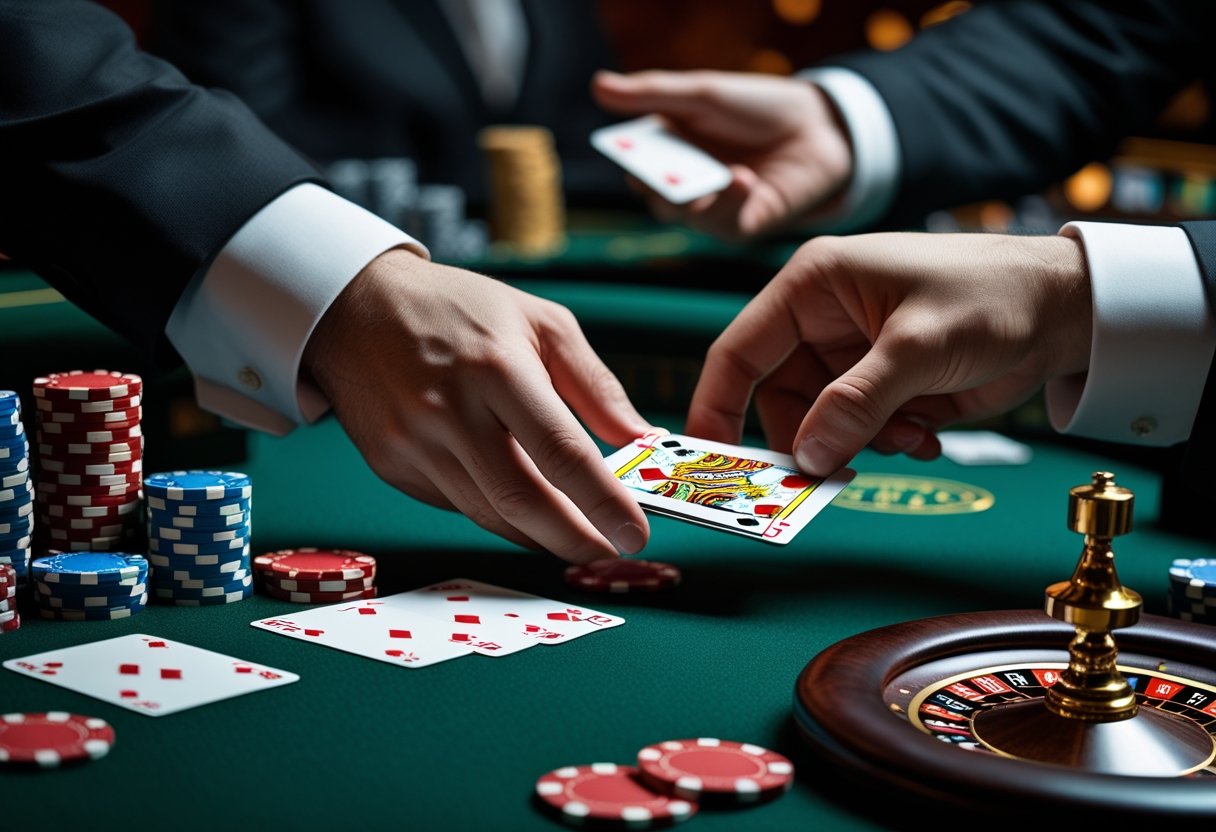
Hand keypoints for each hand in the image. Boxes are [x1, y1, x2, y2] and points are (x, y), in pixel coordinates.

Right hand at [302, 249, 651, 563]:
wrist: (357, 307)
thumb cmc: (461, 310)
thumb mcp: (541, 322)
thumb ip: (595, 385)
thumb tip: (640, 439)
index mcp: (496, 367)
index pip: (560, 451)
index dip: (602, 501)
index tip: (635, 532)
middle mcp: (449, 411)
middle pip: (521, 500)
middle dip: (574, 538)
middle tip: (609, 551)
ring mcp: (413, 443)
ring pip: (488, 514)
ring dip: (538, 535)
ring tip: (576, 537)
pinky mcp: (393, 465)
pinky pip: (457, 505)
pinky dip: (496, 514)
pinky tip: (521, 508)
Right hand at [592, 69, 852, 241]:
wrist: (817, 127)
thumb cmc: (756, 108)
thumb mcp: (703, 94)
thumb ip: (653, 95)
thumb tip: (598, 86)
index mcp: (666, 149)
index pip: (634, 163)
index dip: (628, 160)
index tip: (626, 151)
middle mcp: (682, 183)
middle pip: (653, 195)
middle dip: (655, 185)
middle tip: (657, 174)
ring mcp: (710, 208)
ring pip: (683, 215)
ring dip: (695, 196)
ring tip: (717, 172)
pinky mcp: (741, 224)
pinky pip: (723, 223)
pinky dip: (729, 201)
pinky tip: (743, 177)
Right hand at [686, 233, 1091, 474]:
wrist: (1068, 310)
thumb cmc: (993, 297)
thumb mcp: (919, 346)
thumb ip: (857, 402)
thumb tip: (806, 458)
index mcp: (813, 286)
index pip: (739, 351)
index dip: (717, 406)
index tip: (707, 460)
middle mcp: (822, 320)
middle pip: (777, 397)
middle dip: (808, 438)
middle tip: (827, 477)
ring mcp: (852, 355)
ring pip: (820, 422)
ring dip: (858, 444)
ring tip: (910, 437)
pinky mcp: (883, 384)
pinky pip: (857, 431)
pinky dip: (886, 444)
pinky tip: (927, 434)